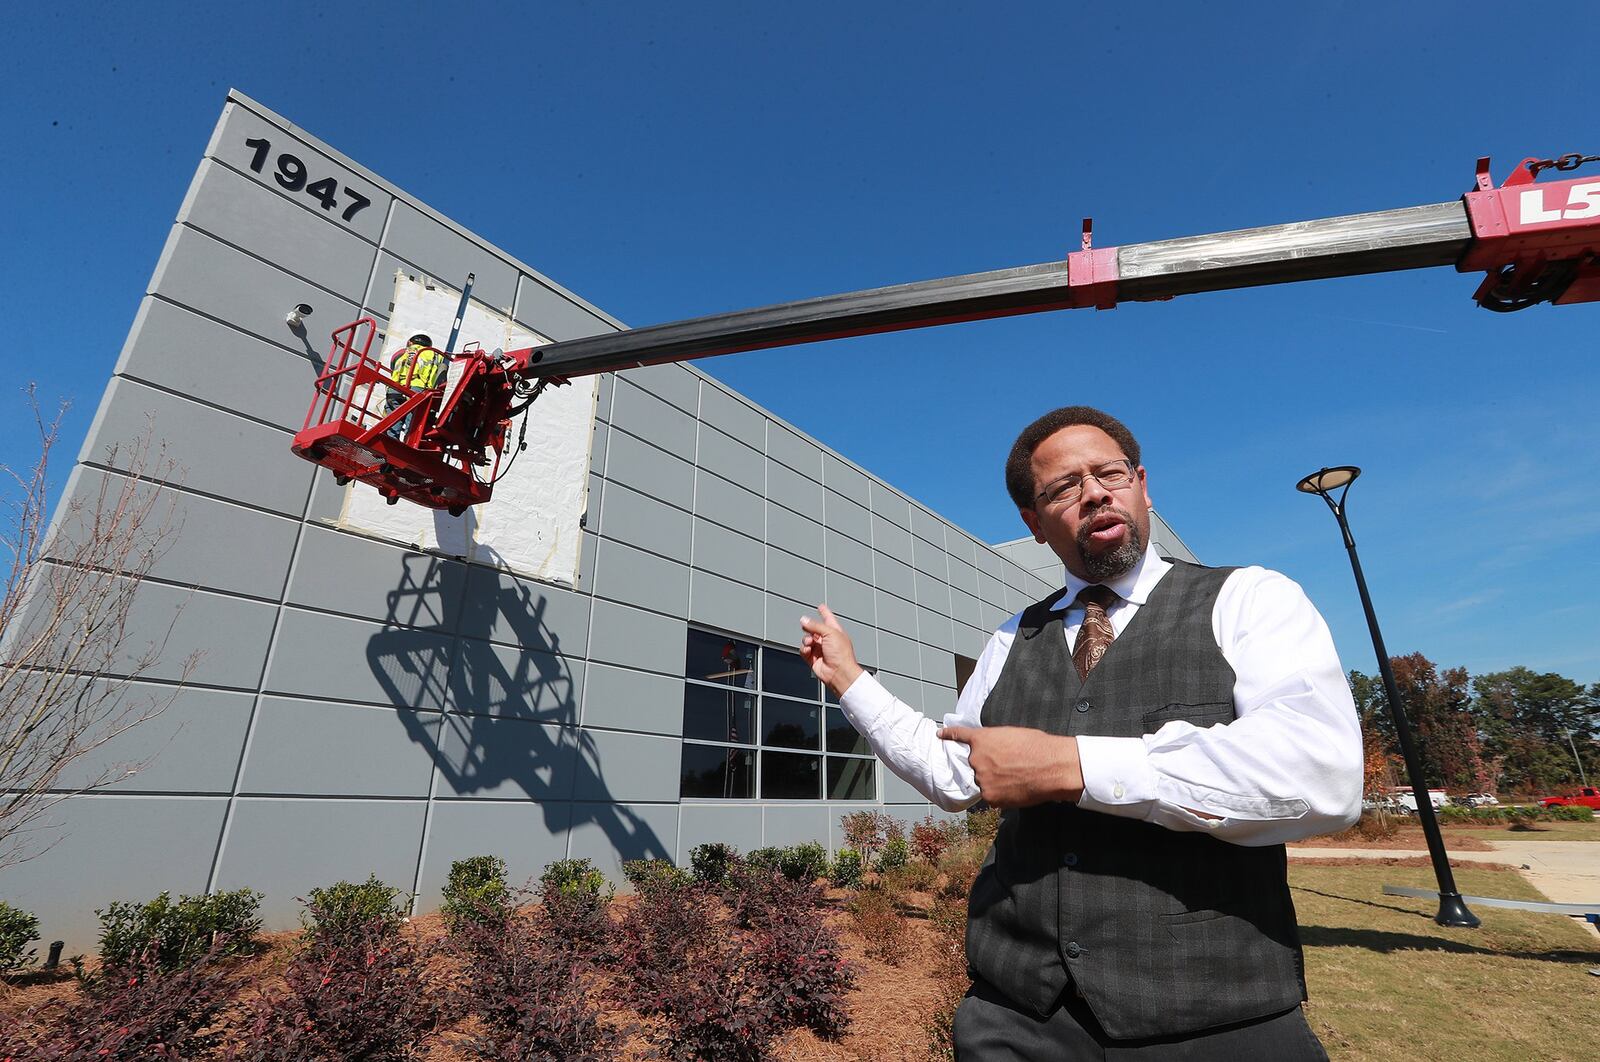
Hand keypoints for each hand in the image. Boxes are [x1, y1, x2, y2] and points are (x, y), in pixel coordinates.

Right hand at [799, 604, 864, 697]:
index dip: (824, 612)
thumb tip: (804, 620)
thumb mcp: (830, 633)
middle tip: (806, 626)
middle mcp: (828, 640)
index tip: (821, 606)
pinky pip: (804, 650)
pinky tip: (808, 650)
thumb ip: (815, 625)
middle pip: (814, 629)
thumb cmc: (842, 654)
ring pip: (807, 639)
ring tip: (810, 643)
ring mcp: (820, 649)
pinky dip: (804, 649)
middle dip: (810, 628)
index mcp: (835, 632)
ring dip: (806, 640)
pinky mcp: (813, 658)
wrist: (838, 672)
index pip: (829, 618)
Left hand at [937, 725, 1083, 807]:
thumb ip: (995, 743)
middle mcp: (976, 759)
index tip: (940, 734)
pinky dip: (1002, 794)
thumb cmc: (1038, 747)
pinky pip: (992, 796)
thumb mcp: (1012, 734)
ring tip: (1017, 777)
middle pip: (976, 765)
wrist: (1051, 767)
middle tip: (1010, 766)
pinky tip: (1017, 788)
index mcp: (981, 740)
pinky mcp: (991, 797)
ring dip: (995, 781)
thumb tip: (993, 752)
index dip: (949, 734)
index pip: (959, 735)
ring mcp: (982, 779)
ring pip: (984, 782)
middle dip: (989, 766)